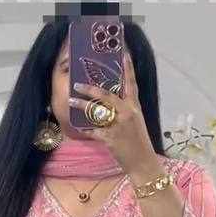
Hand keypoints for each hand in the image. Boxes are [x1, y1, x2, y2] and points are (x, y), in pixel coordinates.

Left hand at [69, 51, 161, 178]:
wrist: (143, 163)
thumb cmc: (138, 142)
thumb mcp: (135, 122)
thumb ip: (125, 110)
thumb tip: (109, 101)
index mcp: (134, 107)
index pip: (131, 84)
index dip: (127, 69)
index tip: (123, 54)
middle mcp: (128, 113)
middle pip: (107, 95)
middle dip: (91, 88)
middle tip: (77, 83)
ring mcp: (119, 126)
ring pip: (98, 111)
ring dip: (83, 105)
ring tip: (71, 100)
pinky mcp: (111, 138)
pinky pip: (94, 131)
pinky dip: (85, 128)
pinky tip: (78, 126)